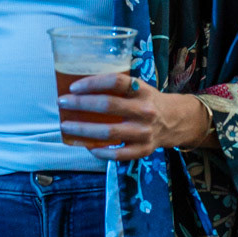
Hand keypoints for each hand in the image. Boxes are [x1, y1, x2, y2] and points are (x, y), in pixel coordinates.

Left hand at [58, 73, 214, 160]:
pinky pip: (119, 154)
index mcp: (142, 91)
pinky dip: (101, 152)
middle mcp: (145, 110)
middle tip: (63, 103)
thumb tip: (79, 88)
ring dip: (83, 130)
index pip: (116, 82)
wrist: (175, 121)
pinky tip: (88, 147)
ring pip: (109, 132)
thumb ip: (116, 88)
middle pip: (109, 106)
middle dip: (81, 104)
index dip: (93, 83)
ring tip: (66, 126)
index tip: (73, 87)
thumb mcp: (138, 88)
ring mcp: (145, 132)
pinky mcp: (144, 150)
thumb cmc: (147, 101)